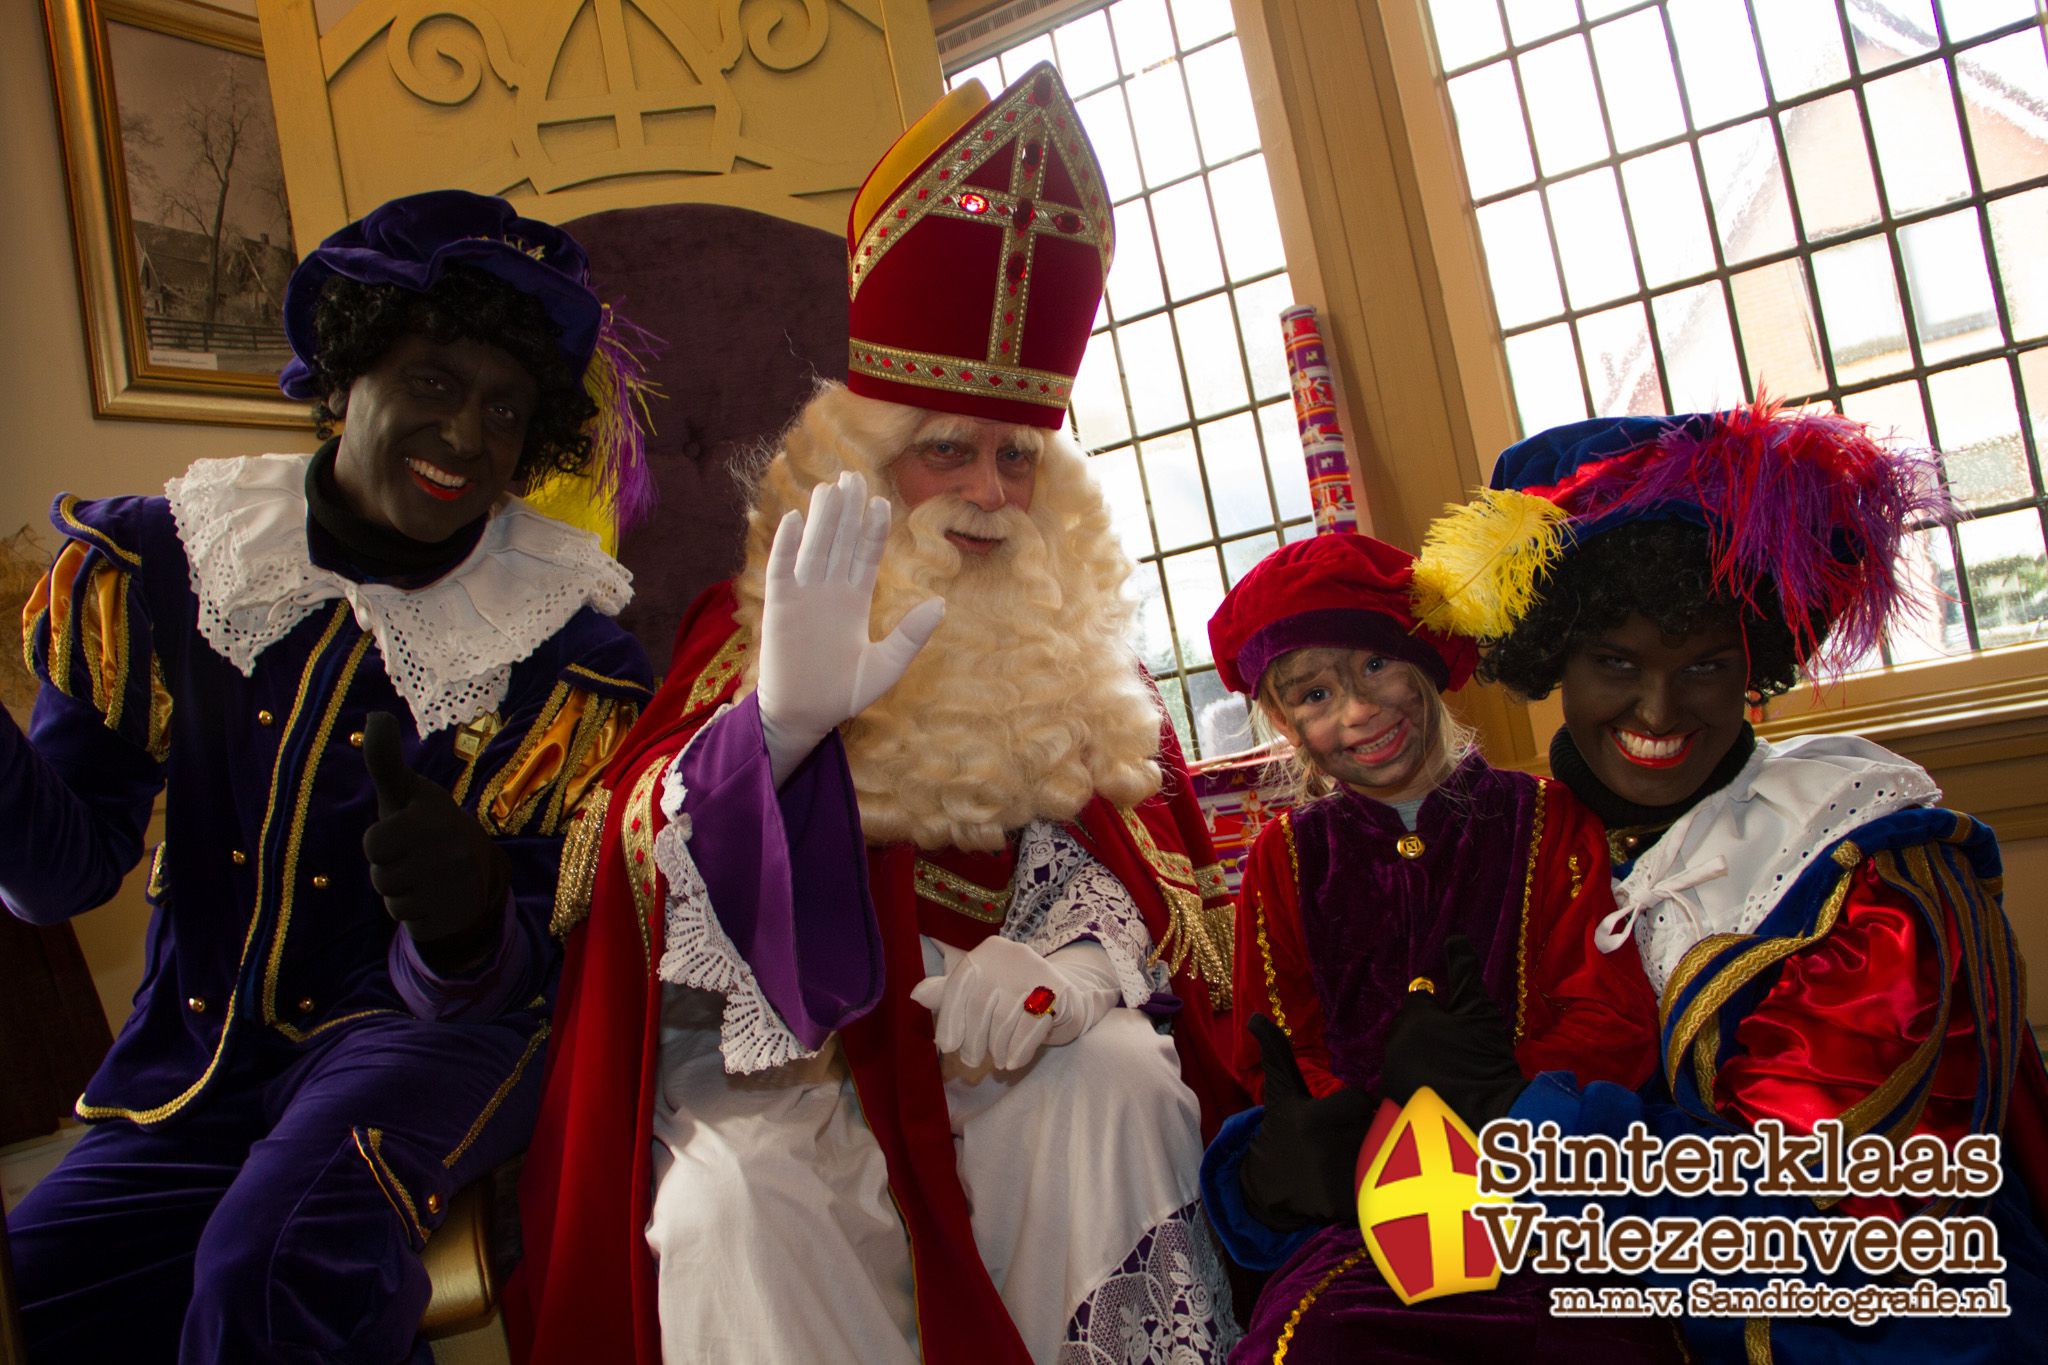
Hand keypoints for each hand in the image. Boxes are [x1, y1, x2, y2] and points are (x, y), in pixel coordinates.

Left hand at [362, 711, 505, 959]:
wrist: (479, 869)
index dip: (380, 841)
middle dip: (389, 870)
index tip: (404, 832)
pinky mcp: (457, 915)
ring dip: (401, 893)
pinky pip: (411, 924)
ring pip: (393, 902)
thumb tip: (374, 715)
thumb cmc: (426, 824)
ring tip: (423, 878)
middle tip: (415, 858)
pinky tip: (435, 899)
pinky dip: (417, 915)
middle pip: (380, 877)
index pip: (372, 844)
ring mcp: (456, 886)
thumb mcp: (406, 791)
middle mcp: (449, 850)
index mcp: (432, 816)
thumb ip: (385, 759)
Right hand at [756, 471, 943, 784]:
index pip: (866, 556)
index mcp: (855, 600)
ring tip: (830, 488)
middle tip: (854, 477)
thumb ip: (910, 637)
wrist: (804, 717)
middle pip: (839, 542)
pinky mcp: (778, 607)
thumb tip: (941, 604)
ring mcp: (802, 596)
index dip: (873, 530)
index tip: (882, 502)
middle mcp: (829, 591)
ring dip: (821, 519)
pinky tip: (795, 520)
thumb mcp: (886, 667)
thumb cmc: (844, 695)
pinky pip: (781, 570)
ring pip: (813, 548)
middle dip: (847, 511)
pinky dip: (786, 547)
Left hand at [908, 937, 1118, 1070]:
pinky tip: (1012, 1062)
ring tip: (996, 1060)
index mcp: (987, 952)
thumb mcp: (979, 990)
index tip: (946, 1046)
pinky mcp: (1057, 992)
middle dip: (974, 1040)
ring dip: (997, 1048)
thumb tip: (916, 995)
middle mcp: (1011, 955)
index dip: (950, 1017)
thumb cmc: (1011, 996)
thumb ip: (948, 993)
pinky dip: (1018, 1050)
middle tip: (971, 1060)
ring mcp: (1037, 971)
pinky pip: (1030, 1028)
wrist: (1063, 998)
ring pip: (1005, 1020)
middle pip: (981, 1005)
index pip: (960, 983)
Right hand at [1239, 1014, 1372, 1230]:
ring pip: (1382, 1153)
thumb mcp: (1280, 1092)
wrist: (1268, 1188)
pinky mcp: (1348, 1205)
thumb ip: (1277, 1052)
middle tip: (1348, 1136)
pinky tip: (1355, 1180)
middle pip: (1375, 1125)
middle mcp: (1328, 1148)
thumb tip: (1256, 1016)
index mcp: (1314, 1118)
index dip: (1353, 1105)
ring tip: (1354, 1155)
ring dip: (1377, 1153)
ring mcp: (1338, 1179)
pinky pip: (1382, 1183)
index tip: (1338, 1114)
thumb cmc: (1282, 1131)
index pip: (1359, 1100)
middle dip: (1368, 1127)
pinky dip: (1378, 1182)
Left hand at [1378, 934, 1526, 1129]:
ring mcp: (1392, 1072)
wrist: (1490, 1114)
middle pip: (1406, 1025)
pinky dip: (1414, 1076)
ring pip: (1401, 1051)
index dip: (1438, 1006)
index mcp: (1413, 1018)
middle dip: (1425, 1029)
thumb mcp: (1480, 1010)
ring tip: (1448, 1066)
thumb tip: (1455, 937)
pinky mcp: (1395, 1098)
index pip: (1418, 998)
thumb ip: (1464, 971)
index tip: (1454, 1019)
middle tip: (1454, 1044)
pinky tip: (1437, 1085)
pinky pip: (1399, 1077)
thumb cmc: (1486, 1057)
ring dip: (1418, 1053)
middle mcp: (1395, 1043)